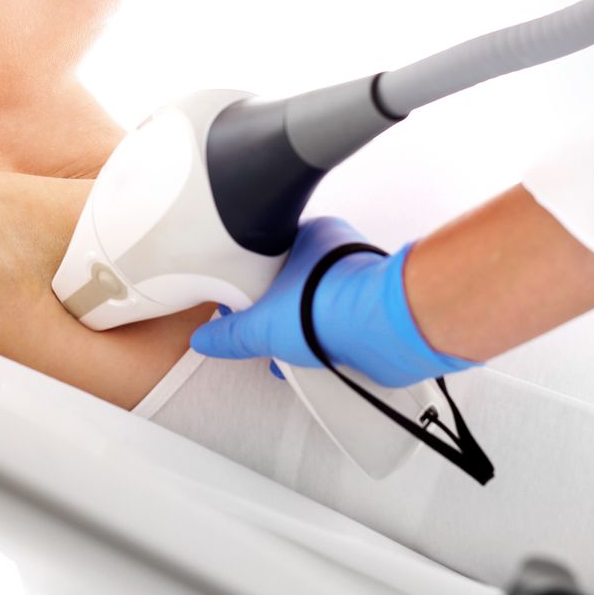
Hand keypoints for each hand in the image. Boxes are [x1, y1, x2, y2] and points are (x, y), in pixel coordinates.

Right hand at [190, 216, 475, 387]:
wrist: (386, 328)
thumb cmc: (330, 304)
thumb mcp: (262, 324)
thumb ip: (231, 334)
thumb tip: (207, 338)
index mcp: (308, 234)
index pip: (269, 254)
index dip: (251, 281)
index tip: (239, 304)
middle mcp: (337, 252)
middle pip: (295, 282)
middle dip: (279, 311)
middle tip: (264, 331)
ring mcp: (358, 280)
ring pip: (320, 304)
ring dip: (306, 329)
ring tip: (291, 352)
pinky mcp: (376, 307)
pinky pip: (345, 323)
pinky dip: (331, 341)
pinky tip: (320, 359)